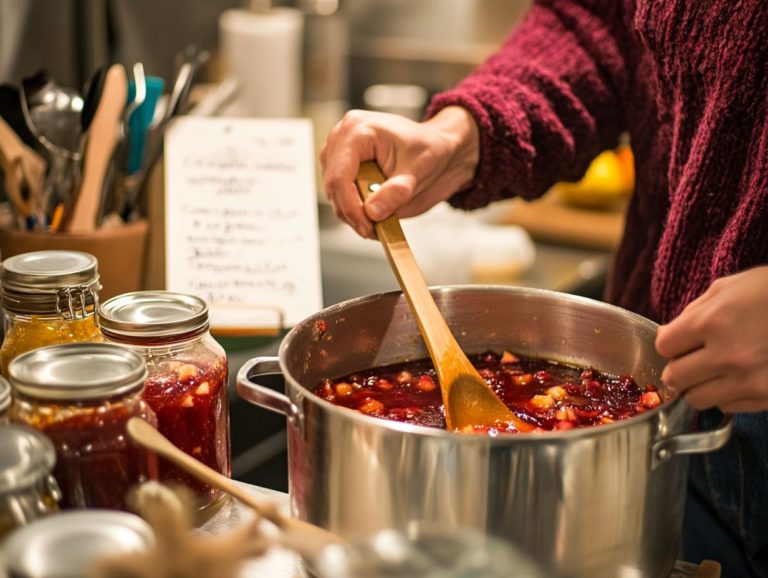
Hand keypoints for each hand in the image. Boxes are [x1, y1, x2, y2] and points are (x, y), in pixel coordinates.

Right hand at [319, 106, 479, 237]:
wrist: (437, 150)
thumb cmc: (429, 151)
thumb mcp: (418, 171)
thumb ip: (396, 193)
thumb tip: (373, 213)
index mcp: (357, 130)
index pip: (339, 176)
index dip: (350, 207)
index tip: (366, 228)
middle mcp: (341, 139)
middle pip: (333, 187)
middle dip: (352, 213)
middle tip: (376, 230)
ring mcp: (338, 153)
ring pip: (334, 195)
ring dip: (353, 213)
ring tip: (379, 222)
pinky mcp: (342, 168)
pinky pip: (340, 196)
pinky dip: (355, 210)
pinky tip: (375, 213)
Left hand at [655, 266, 767, 411]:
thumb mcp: (729, 287)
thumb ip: (695, 312)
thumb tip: (670, 334)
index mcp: (713, 321)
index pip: (664, 346)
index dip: (671, 342)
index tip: (680, 340)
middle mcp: (727, 355)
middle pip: (675, 378)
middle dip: (679, 368)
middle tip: (693, 359)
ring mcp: (750, 380)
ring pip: (697, 400)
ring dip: (700, 386)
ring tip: (716, 371)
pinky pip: (729, 407)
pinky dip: (728, 396)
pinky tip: (741, 377)